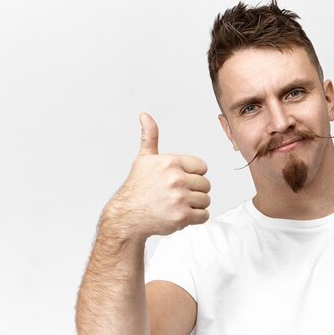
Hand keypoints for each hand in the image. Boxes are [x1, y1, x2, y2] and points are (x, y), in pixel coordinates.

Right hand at [105, 113, 210, 239]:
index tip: (180, 181)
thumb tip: (145, 116)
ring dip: (196, 205)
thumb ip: (150, 137)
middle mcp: (175, 179)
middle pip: (206, 184)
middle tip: (178, 195)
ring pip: (206, 200)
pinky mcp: (182, 216)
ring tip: (179, 205)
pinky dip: (196, 218)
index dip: (193, 175)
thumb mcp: (144, 159)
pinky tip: (181, 214)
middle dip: (195, 191)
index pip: (202, 167)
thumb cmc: (137, 188)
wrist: (127, 217)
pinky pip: (204, 215)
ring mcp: (179, 198)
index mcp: (170, 162)